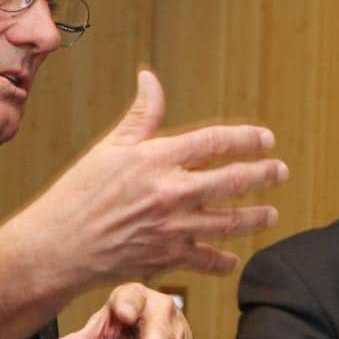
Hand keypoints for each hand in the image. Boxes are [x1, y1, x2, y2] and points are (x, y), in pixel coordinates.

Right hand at [0, 69, 288, 290]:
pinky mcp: (167, 258)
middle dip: (265, 175)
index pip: (217, 141)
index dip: (249, 139)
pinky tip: (233, 258)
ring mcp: (172, 227)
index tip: (266, 140)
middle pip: (234, 180)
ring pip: (231, 222)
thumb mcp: (109, 148)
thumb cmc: (79, 193)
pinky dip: (224, 261)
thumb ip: (141, 115)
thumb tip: (150, 78)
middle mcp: (171, 191)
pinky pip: (208, 261)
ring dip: (257, 218)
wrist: (58, 245)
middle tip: (280, 171)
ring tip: (272, 214)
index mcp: (157, 158)